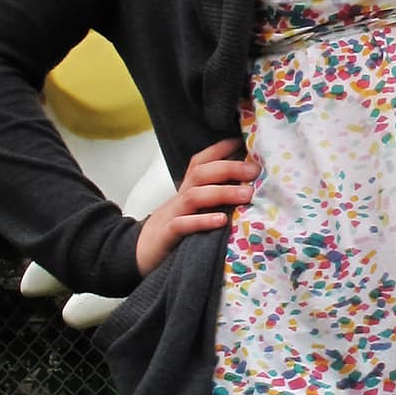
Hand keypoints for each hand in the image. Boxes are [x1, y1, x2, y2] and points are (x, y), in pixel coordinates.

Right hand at [134, 137, 257, 276]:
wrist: (141, 252)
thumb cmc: (176, 228)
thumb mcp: (194, 209)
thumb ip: (214, 197)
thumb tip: (248, 186)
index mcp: (188, 188)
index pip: (201, 161)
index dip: (221, 149)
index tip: (244, 141)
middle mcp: (180, 197)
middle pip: (201, 173)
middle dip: (229, 168)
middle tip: (255, 170)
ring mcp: (172, 214)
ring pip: (195, 196)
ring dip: (222, 192)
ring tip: (246, 194)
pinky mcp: (167, 235)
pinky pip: (182, 225)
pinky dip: (202, 221)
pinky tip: (221, 221)